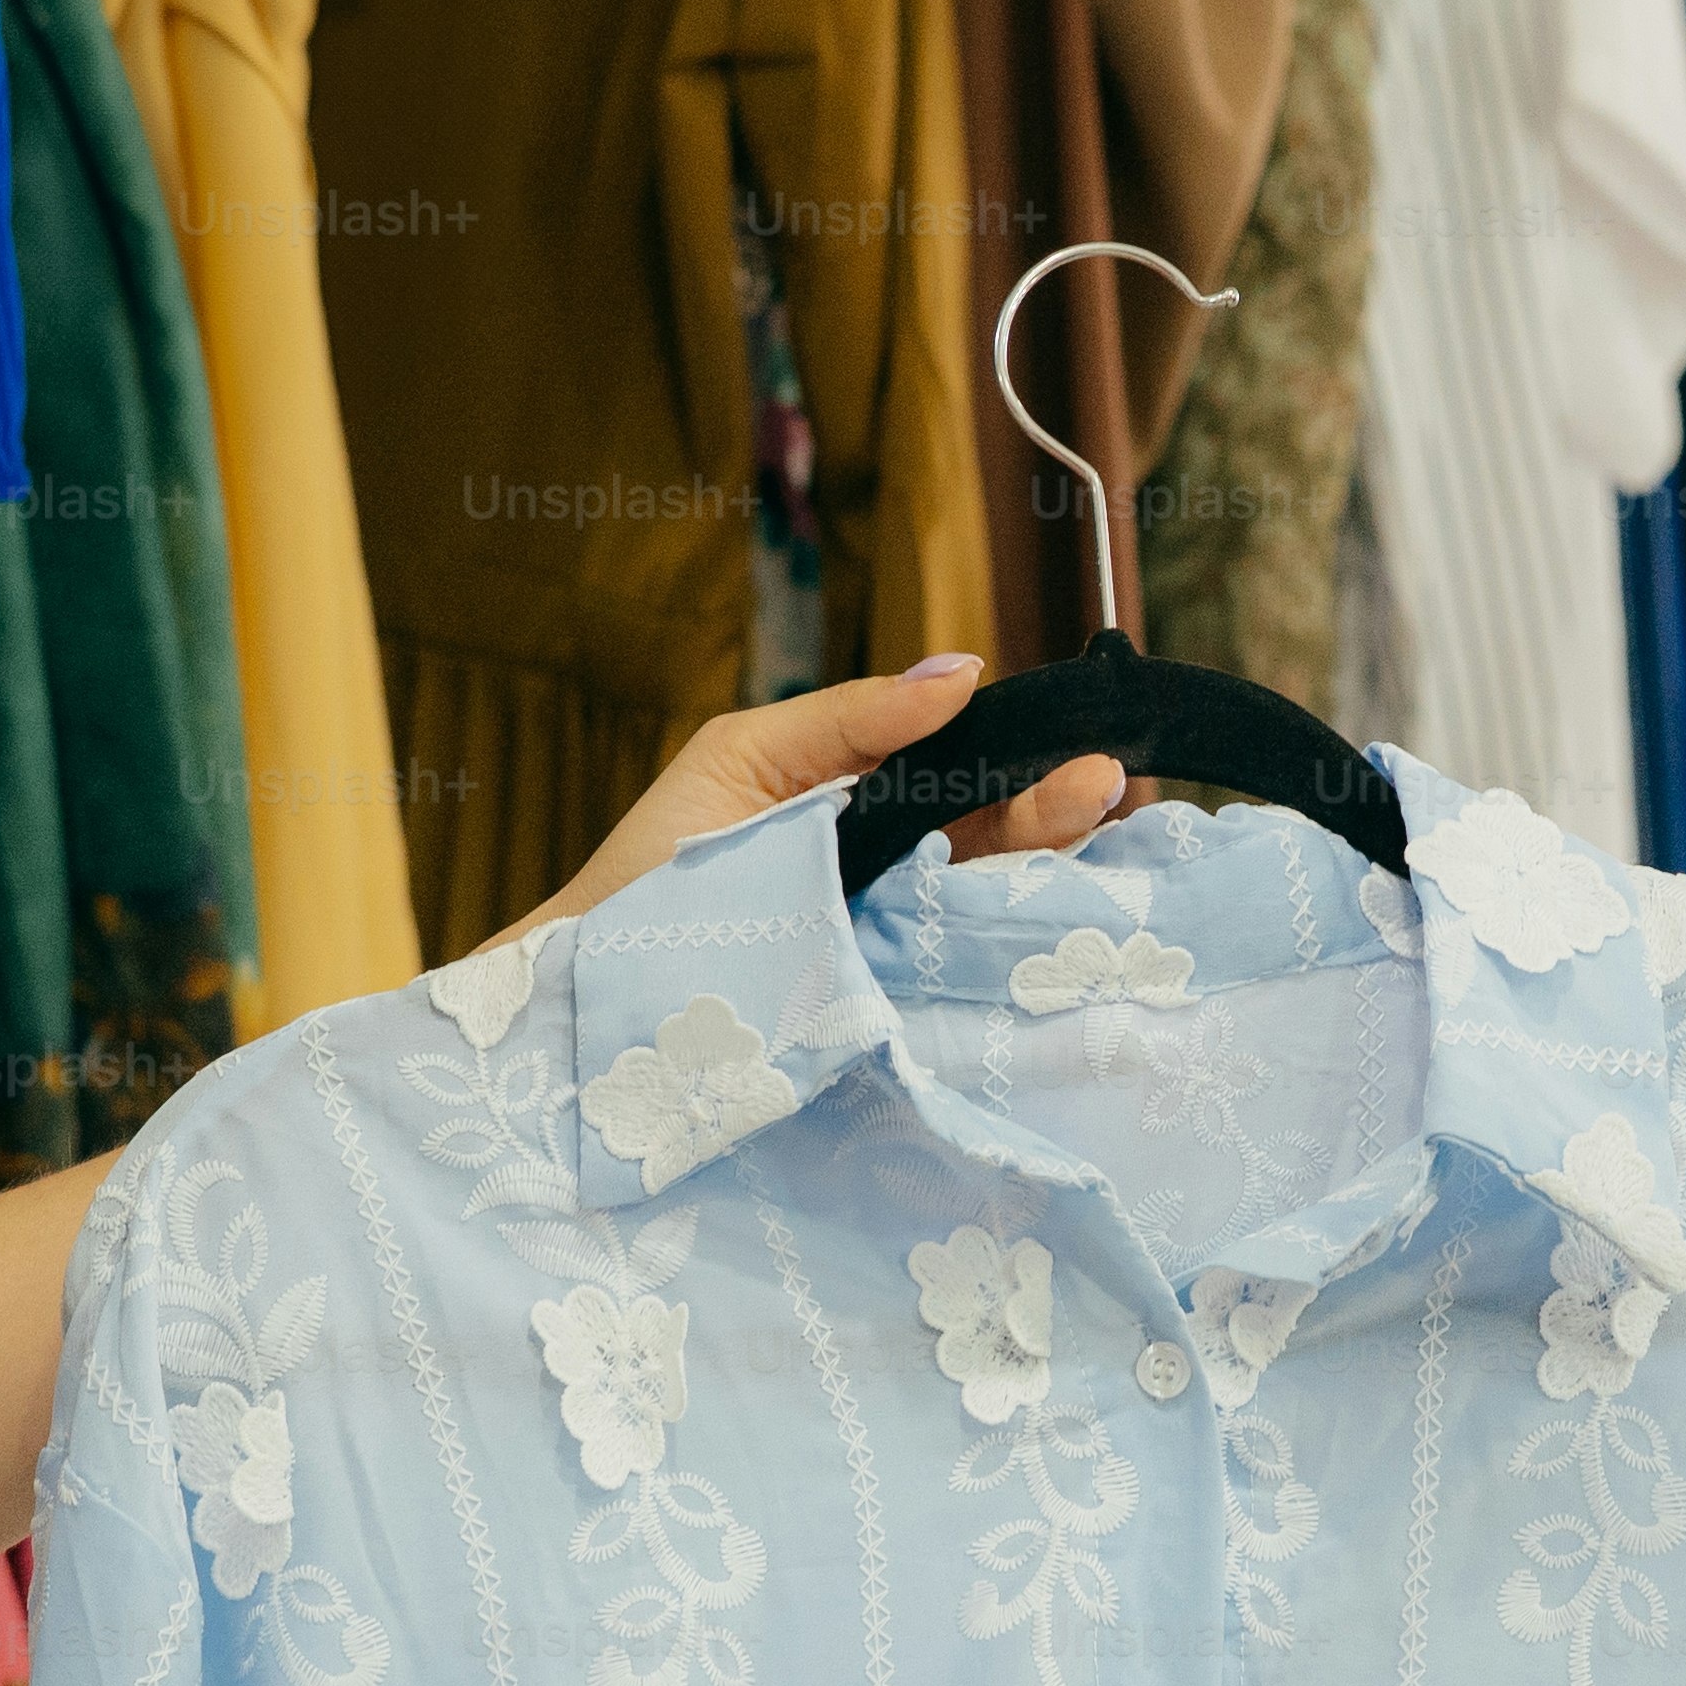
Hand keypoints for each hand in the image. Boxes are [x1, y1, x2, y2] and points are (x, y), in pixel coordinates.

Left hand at [496, 654, 1147, 948]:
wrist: (584, 997)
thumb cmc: (650, 870)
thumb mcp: (745, 759)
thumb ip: (851, 716)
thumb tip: (965, 670)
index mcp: (864, 811)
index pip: (966, 777)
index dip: (1025, 763)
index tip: (1081, 750)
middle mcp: (887, 880)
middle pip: (990, 841)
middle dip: (1048, 811)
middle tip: (1102, 785)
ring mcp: (885, 950)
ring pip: (982, 907)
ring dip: (1038, 872)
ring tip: (1089, 827)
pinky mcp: (873, 1015)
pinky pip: (947, 980)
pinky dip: (994, 954)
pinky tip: (1039, 926)